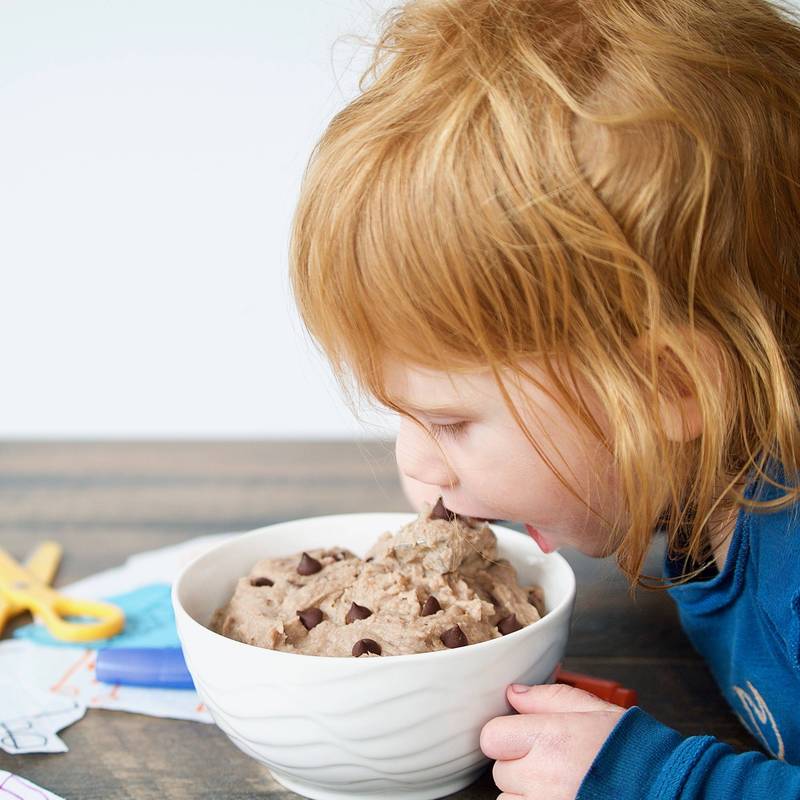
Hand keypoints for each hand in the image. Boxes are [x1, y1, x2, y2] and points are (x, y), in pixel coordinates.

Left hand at [480, 683, 625, 799]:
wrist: (667, 789)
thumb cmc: (634, 751)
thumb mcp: (593, 709)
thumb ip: (548, 698)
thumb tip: (514, 693)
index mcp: (547, 739)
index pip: (492, 737)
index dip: (507, 736)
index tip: (525, 738)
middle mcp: (540, 777)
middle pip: (501, 771)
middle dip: (521, 766)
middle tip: (555, 763)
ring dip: (528, 795)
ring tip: (563, 786)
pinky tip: (564, 798)